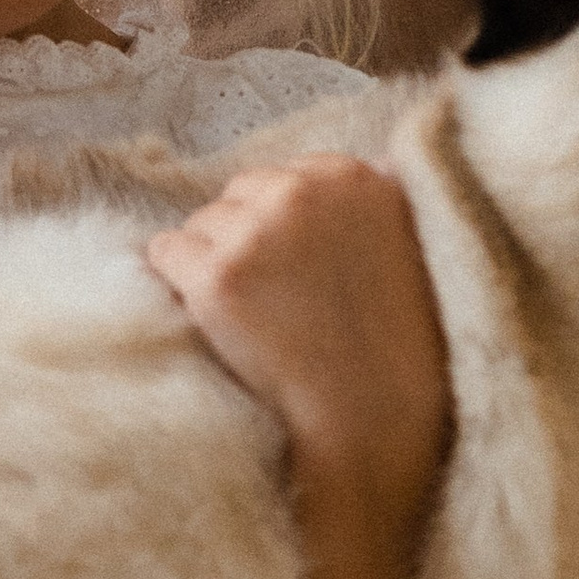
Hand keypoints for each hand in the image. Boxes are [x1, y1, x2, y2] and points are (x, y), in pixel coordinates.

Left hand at [145, 155, 449, 497]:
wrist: (371, 418)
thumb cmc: (397, 344)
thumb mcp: (414, 244)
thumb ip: (379, 197)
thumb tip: (374, 160)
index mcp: (353, 177)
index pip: (286, 177)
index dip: (285, 227)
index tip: (299, 271)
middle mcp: (302, 192)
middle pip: (238, 195)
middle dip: (246, 238)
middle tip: (274, 298)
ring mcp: (255, 232)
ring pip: (200, 225)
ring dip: (213, 263)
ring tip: (254, 317)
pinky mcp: (215, 276)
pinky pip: (163, 254)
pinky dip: (176, 284)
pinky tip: (214, 319)